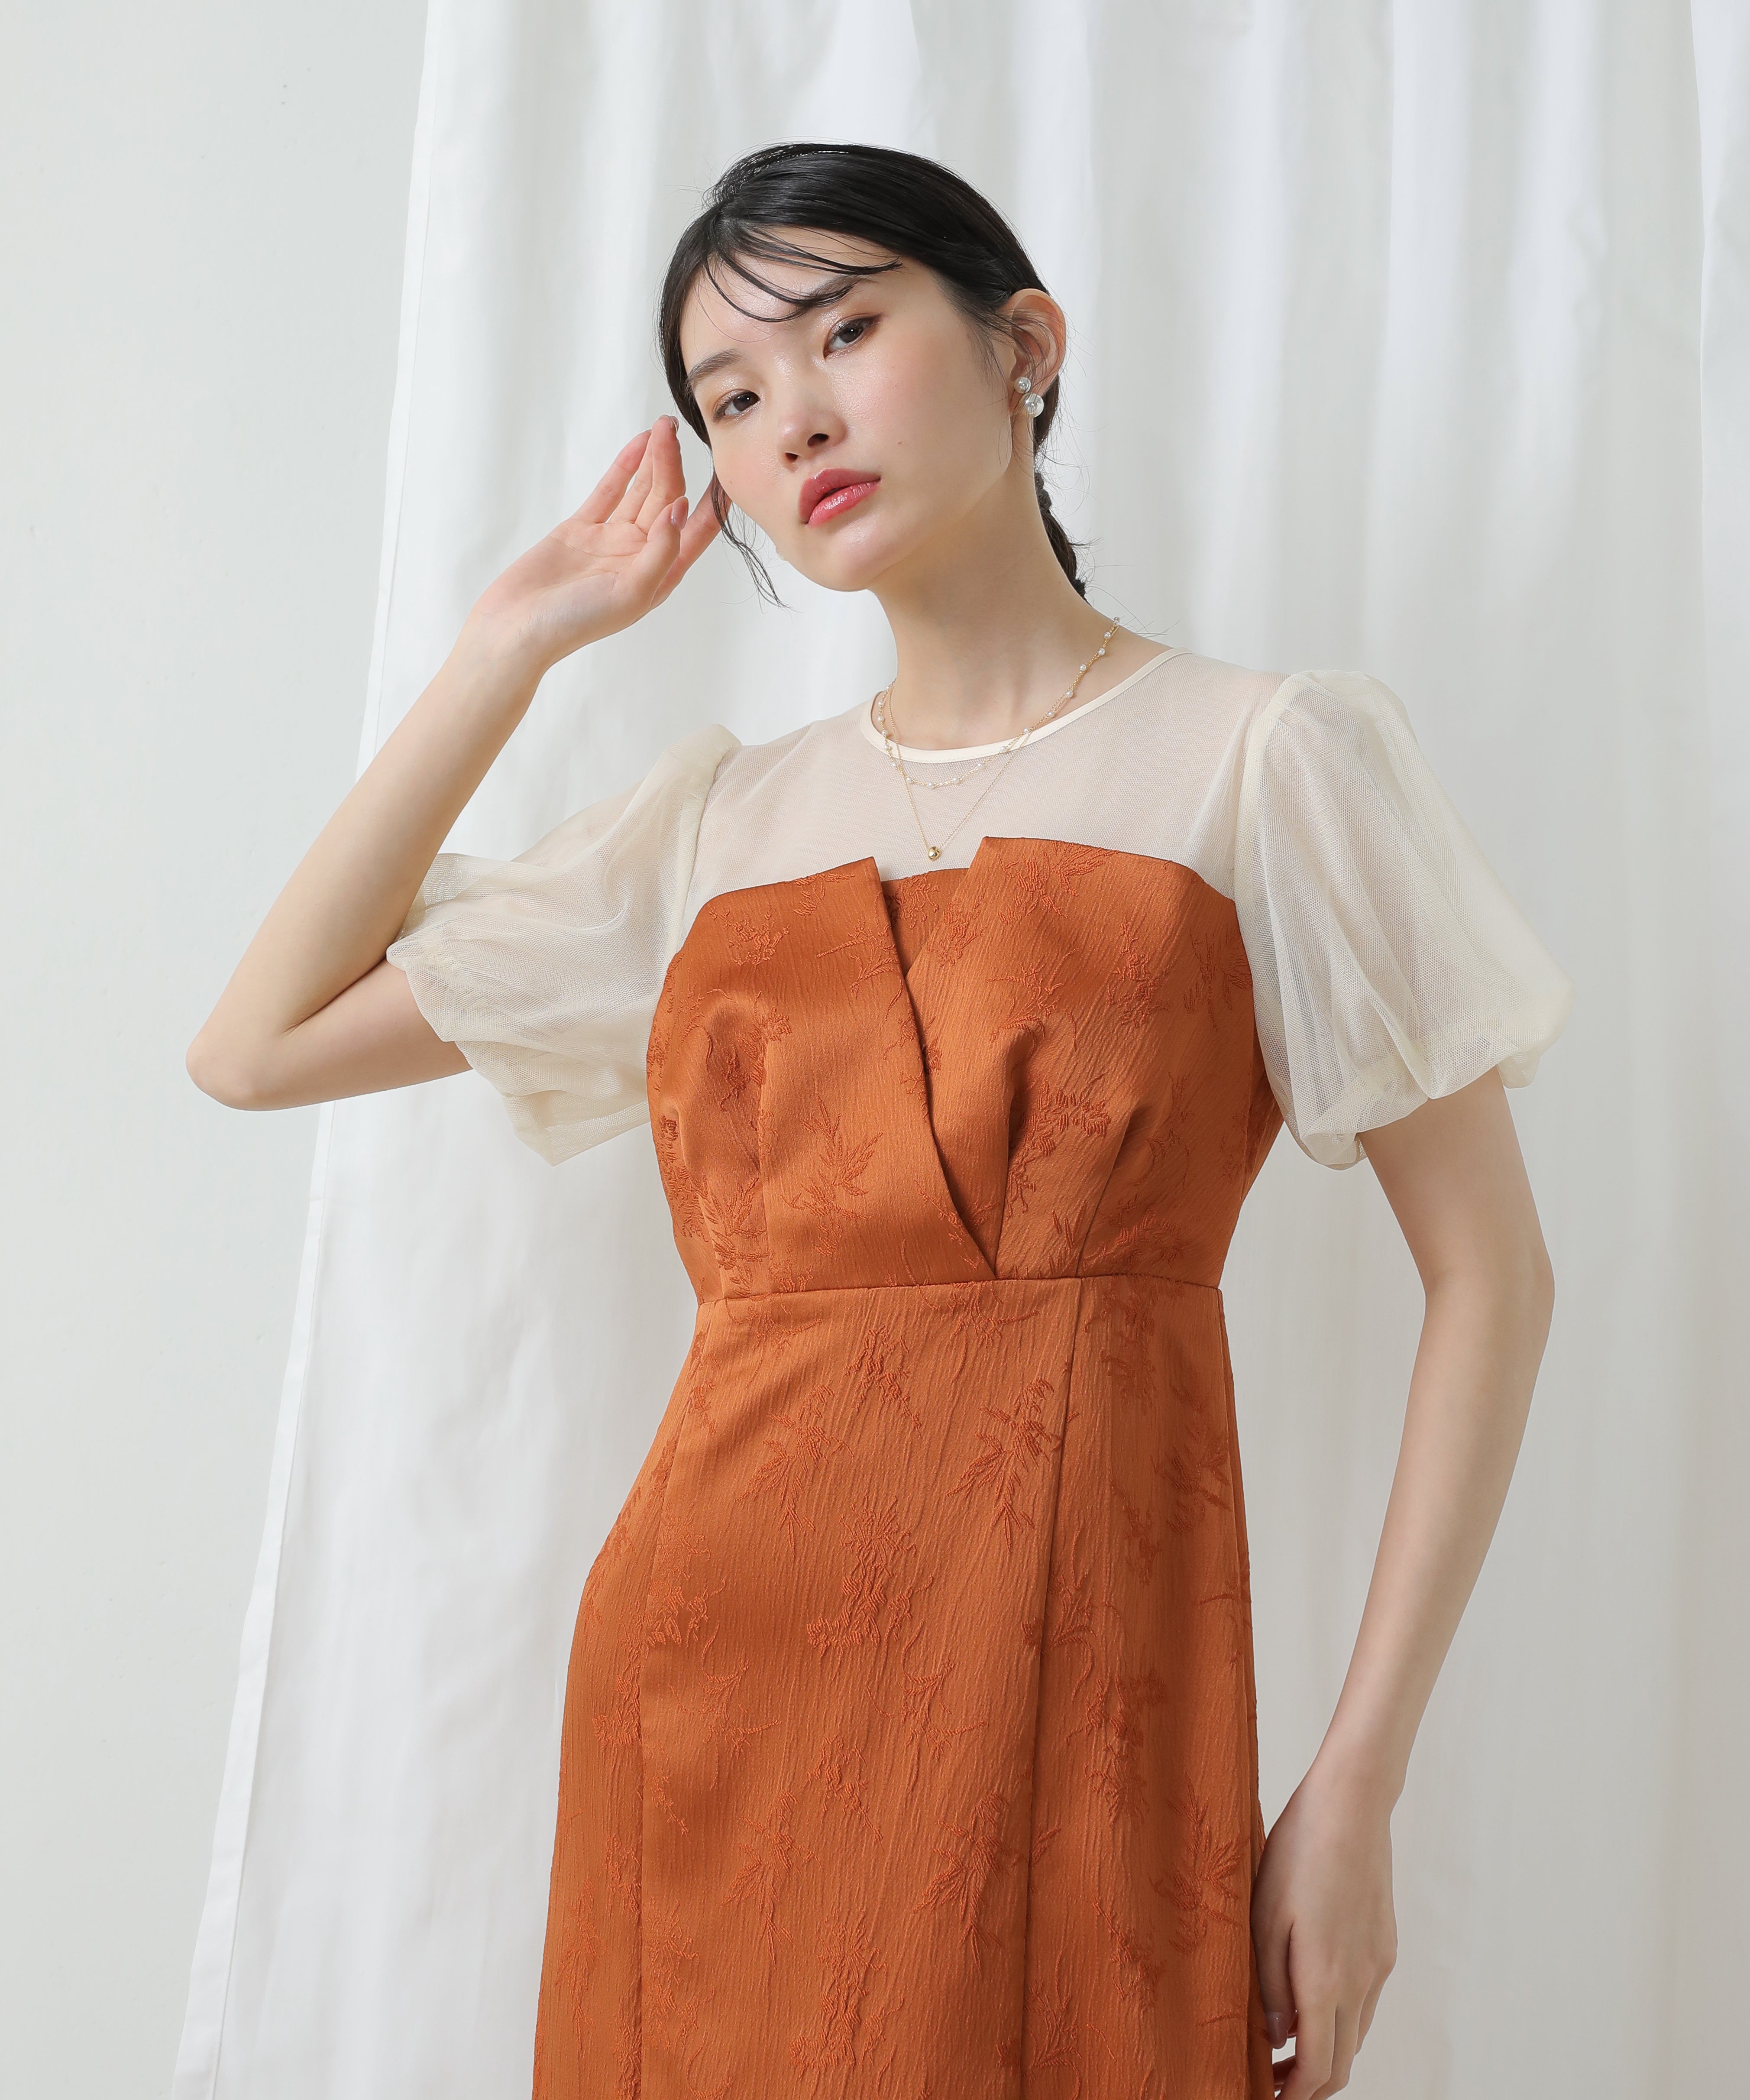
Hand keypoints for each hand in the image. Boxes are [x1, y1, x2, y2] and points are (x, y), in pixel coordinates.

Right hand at [462, 417, 719, 672]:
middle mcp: (640, 556)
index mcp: (660, 575)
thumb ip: (661, 551)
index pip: (697, 533)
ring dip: (654, 461)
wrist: (518, 627)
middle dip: (674, 466)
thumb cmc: (576, 622)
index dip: (713, 505)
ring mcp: (612, 540)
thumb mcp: (631, 592)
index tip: (728, 473)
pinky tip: (639, 444)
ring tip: (663, 427)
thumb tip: (680, 507)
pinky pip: (610, 492)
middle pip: (666, 502)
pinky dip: (624, 468)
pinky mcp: (583, 529)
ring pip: (641, 492)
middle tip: (673, 429)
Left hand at [1252, 1758, 1397, 2096]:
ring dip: (1325, 2052)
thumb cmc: (1298, 1850)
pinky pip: (1364, 2002)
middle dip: (1309, 2084)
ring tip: (1284, 2047)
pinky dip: (1340, 2020)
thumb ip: (1271, 1982)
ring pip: (1355, 2033)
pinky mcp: (1385, 1945)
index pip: (1317, 2067)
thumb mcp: (1265, 1914)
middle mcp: (1361, 1981)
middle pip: (1341, 2061)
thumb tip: (1279, 2036)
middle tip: (1271, 2082)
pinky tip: (1311, 2001)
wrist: (1352, 1804)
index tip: (1267, 2098)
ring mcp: (1378, 1964)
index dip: (1294, 2095)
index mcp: (1326, 1978)